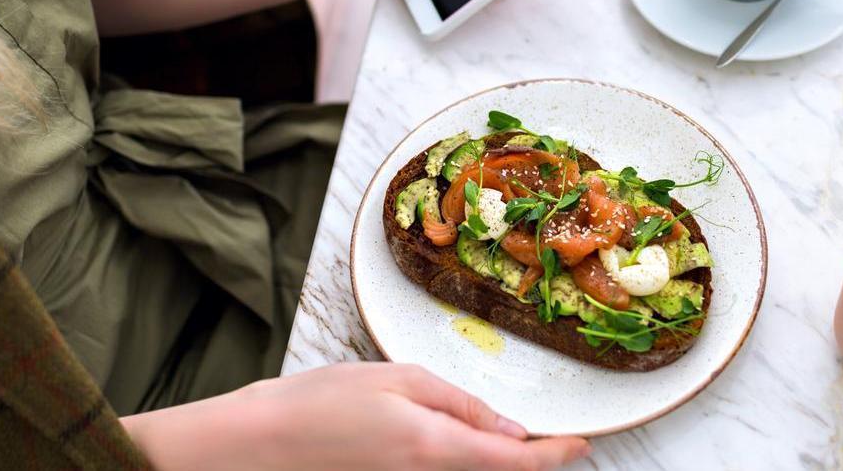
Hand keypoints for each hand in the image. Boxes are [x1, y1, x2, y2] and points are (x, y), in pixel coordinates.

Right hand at [122, 362, 589, 470]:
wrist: (259, 446)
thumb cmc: (320, 404)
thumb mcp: (396, 381)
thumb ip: (457, 404)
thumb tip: (506, 427)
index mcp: (435, 449)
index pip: (516, 462)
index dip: (556, 455)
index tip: (583, 444)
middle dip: (532, 461)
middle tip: (556, 438)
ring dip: (501, 461)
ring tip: (519, 437)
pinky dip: (468, 462)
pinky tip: (467, 442)